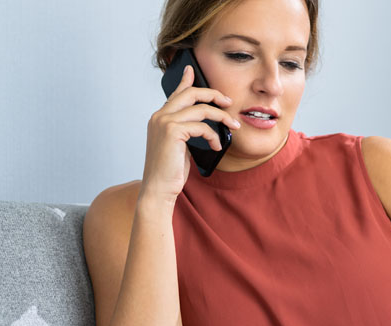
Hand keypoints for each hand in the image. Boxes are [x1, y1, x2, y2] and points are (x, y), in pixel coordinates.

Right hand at [140, 64, 240, 203]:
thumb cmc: (169, 172)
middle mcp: (159, 116)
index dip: (186, 80)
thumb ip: (185, 130)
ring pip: (201, 108)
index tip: (192, 70)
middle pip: (190, 93)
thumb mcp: (178, 146)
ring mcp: (164, 122)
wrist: (158, 189)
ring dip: (221, 117)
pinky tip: (217, 146)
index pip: (176, 94)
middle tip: (228, 102)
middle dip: (213, 94)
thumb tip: (199, 123)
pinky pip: (202, 126)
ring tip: (233, 126)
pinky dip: (214, 136)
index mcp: (159, 118)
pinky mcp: (172, 131)